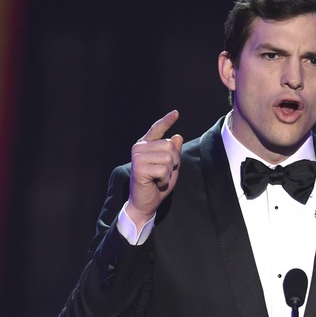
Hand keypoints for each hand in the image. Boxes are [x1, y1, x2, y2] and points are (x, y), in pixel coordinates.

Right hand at [127, 110, 182, 225]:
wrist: (145, 203)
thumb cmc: (157, 185)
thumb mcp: (170, 167)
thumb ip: (173, 153)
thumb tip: (178, 136)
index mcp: (146, 145)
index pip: (157, 129)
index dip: (167, 121)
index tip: (176, 113)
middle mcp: (140, 147)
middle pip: (170, 146)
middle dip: (173, 163)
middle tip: (162, 174)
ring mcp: (138, 156)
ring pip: (168, 158)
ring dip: (169, 172)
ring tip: (158, 179)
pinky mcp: (139, 167)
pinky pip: (163, 170)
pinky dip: (164, 179)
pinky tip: (156, 183)